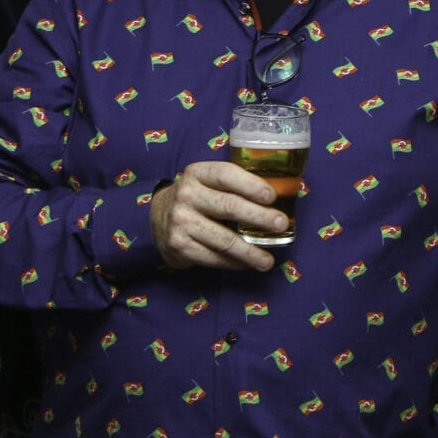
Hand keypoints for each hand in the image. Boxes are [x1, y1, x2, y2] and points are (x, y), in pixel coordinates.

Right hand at [149, 160, 283, 271]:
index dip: (251, 185)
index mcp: (197, 173)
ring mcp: (181, 221)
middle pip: (229, 207)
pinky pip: (214, 258)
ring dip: (251, 252)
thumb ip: (233, 185)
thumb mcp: (207, 181)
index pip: (227, 175)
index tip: (272, 196)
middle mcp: (187, 195)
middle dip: (259, 217)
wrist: (156, 217)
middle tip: (280, 224)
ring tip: (268, 260)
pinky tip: (247, 264)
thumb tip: (277, 199)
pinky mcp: (180, 246)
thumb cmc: (196, 198)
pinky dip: (235, 263)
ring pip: (224, 240)